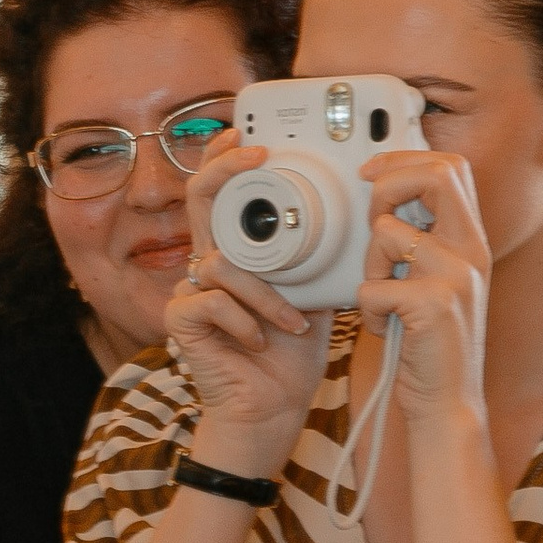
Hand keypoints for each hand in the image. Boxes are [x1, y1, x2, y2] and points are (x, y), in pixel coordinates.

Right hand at [171, 131, 332, 476]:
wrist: (274, 410)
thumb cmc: (294, 353)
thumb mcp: (317, 292)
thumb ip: (320, 254)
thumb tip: (361, 215)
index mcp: (240, 253)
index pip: (224, 193)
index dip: (228, 158)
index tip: (247, 133)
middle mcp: (209, 264)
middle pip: (200, 198)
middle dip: (226, 169)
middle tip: (255, 155)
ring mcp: (190, 291)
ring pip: (222, 263)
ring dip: (266, 295)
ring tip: (294, 323)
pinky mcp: (181, 321)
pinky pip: (211, 300)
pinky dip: (245, 320)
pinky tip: (261, 341)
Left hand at [352, 151, 491, 421]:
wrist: (447, 402)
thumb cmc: (430, 342)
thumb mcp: (433, 279)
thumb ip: (421, 237)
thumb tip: (383, 192)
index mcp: (472, 239)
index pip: (450, 166)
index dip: (405, 158)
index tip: (372, 173)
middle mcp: (472, 251)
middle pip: (435, 174)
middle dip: (387, 187)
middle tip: (373, 220)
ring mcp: (456, 276)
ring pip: (386, 233)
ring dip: (369, 267)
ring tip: (383, 298)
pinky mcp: (433, 305)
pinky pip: (372, 286)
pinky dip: (366, 311)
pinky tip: (385, 328)